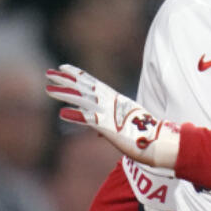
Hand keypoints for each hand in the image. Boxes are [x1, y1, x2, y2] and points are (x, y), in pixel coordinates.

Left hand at [45, 65, 180, 168]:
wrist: (161, 143)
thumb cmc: (146, 137)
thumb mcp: (125, 127)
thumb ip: (108, 128)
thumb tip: (97, 134)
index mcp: (117, 100)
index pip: (94, 83)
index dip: (78, 75)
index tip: (64, 67)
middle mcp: (112, 102)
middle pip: (85, 87)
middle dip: (66, 79)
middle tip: (49, 72)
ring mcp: (110, 113)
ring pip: (83, 99)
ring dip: (65, 94)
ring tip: (48, 89)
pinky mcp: (110, 127)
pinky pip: (89, 120)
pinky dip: (75, 116)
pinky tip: (62, 113)